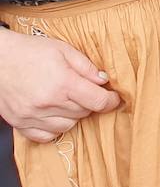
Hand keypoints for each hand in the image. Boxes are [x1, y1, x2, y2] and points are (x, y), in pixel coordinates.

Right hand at [0, 27, 119, 141]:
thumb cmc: (29, 51)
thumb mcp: (63, 50)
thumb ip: (86, 67)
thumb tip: (104, 81)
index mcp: (63, 83)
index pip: (98, 101)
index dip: (111, 101)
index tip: (114, 98)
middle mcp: (47, 103)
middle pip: (84, 113)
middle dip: (90, 103)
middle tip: (85, 92)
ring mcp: (32, 116)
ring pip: (67, 127)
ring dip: (73, 116)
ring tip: (67, 101)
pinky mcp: (19, 123)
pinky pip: (45, 137)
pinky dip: (54, 129)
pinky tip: (54, 115)